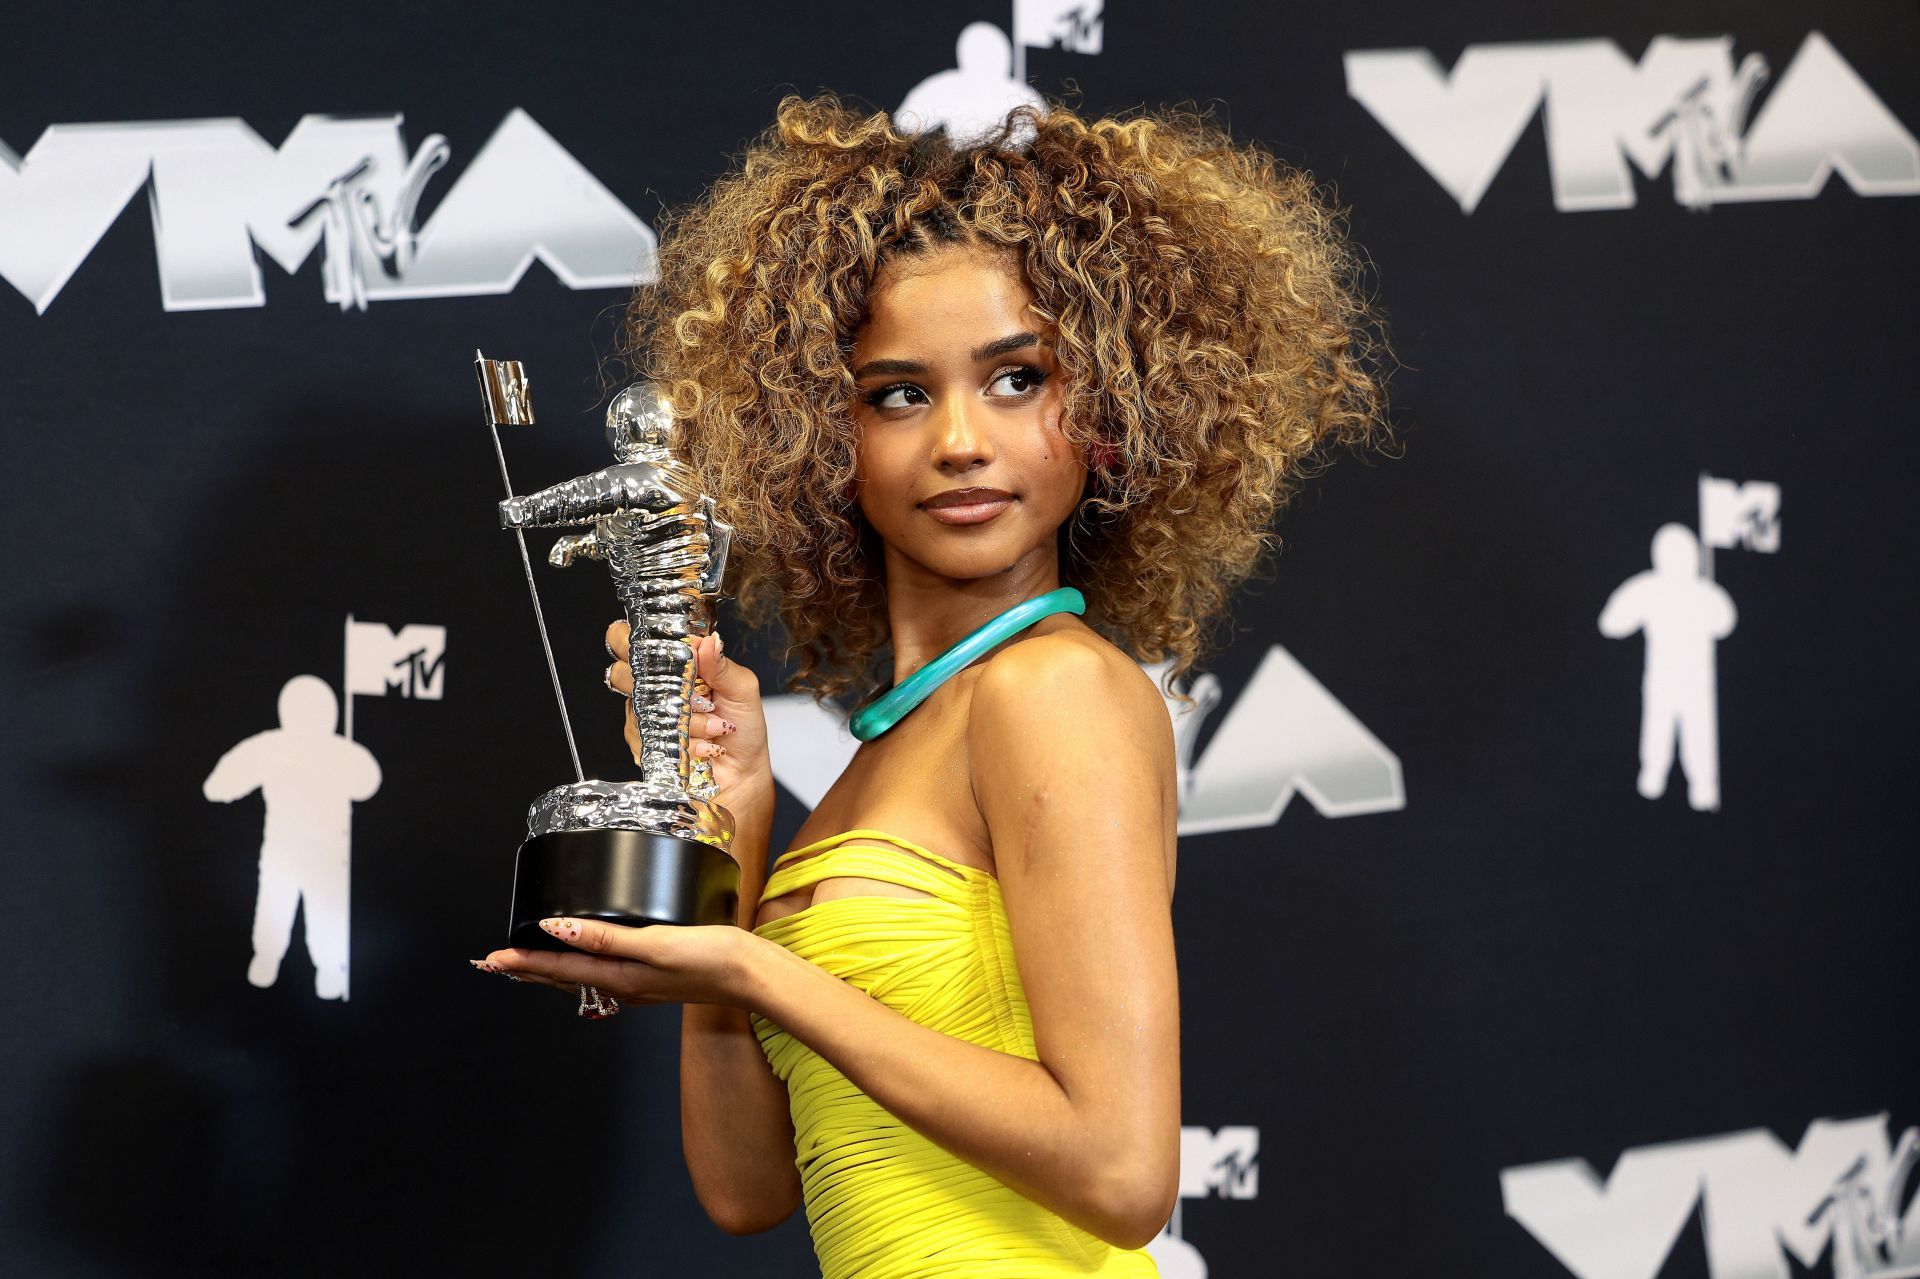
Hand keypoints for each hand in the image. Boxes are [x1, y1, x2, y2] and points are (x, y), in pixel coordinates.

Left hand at [474, 916, 766, 1009]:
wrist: (752, 975)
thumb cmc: (712, 959)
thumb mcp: (656, 943)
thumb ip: (606, 938)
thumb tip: (559, 928)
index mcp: (620, 978)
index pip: (558, 969)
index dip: (522, 962)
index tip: (492, 957)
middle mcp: (624, 985)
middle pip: (564, 978)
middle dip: (529, 969)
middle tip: (497, 962)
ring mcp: (639, 984)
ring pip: (582, 977)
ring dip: (552, 969)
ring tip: (529, 962)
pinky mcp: (655, 976)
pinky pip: (604, 973)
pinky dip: (582, 966)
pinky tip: (587, 958)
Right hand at [605, 621, 772, 829]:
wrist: (742, 773)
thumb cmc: (743, 729)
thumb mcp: (743, 691)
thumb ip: (723, 666)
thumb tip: (708, 641)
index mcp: (677, 665)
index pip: (638, 640)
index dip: (633, 639)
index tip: (657, 648)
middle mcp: (656, 687)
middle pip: (621, 671)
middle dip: (652, 680)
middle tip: (687, 690)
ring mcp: (646, 716)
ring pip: (641, 707)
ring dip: (684, 718)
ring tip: (713, 725)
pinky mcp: (645, 744)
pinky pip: (649, 738)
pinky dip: (683, 742)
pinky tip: (703, 746)